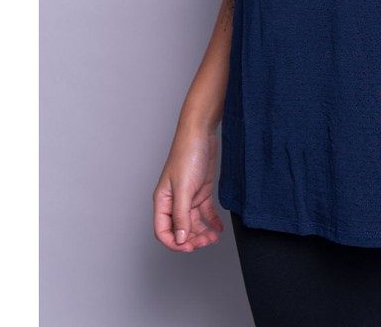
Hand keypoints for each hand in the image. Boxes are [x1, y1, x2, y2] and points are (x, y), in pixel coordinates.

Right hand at [153, 124, 224, 252]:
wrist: (201, 133)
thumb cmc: (187, 154)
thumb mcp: (184, 188)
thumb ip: (181, 214)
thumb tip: (180, 238)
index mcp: (163, 201)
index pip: (163, 231)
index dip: (175, 243)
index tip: (190, 248)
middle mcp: (174, 201)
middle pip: (179, 229)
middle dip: (191, 239)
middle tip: (205, 242)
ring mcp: (188, 196)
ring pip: (192, 223)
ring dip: (201, 233)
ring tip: (212, 238)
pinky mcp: (201, 191)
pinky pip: (205, 212)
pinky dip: (211, 221)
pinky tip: (218, 228)